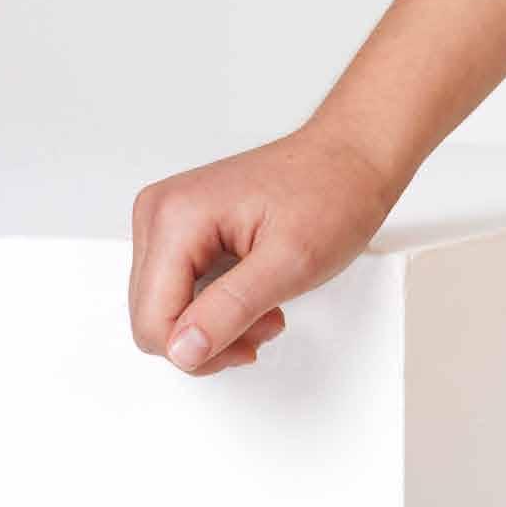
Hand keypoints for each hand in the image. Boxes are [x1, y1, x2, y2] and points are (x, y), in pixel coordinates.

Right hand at [128, 124, 407, 375]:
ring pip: (165, 310)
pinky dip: (216, 306)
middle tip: (267, 320)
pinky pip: (180, 291)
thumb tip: (181, 350)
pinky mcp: (183, 228)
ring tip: (267, 303)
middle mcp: (160, 212)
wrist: (353, 156)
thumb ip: (231, 309)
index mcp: (176, 216)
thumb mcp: (290, 261)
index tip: (252, 341)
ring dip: (217, 324)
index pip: (152, 322)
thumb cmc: (334, 192)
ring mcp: (170, 218)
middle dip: (211, 337)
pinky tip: (254, 292)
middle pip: (152, 319)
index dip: (202, 350)